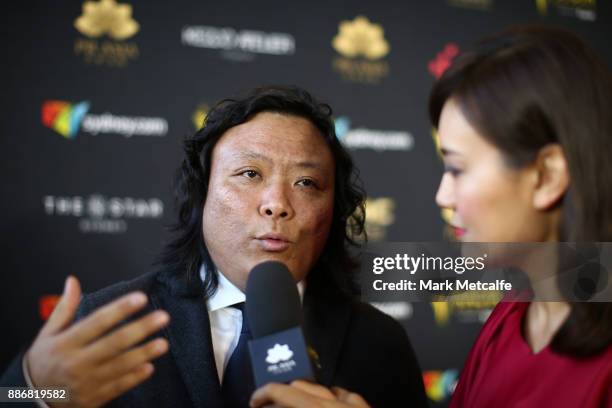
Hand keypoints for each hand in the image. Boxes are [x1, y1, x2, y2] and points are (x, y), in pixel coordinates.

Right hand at [25, 276, 169, 406]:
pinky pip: (118, 387)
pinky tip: (150, 367)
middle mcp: (77, 362)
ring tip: (163, 343)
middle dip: (140, 329)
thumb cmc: (45, 359)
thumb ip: (64, 307)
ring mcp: (87, 382)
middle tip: (162, 317)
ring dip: (143, 354)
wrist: (34, 398)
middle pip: (114, 343)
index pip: (97, 322)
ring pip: (120, 366)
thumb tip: (72, 280)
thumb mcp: (48, 333)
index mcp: (66, 343)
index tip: (140, 297)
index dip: (119, 309)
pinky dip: (134, 377)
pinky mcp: (94, 398)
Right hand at [250, 380, 369, 407]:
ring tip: (292, 403)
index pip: (283, 391)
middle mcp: (335, 402)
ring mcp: (353, 404)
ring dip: (304, 394)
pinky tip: (329, 401)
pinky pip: (345, 396)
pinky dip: (331, 397)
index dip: (263, 393)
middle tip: (268, 405)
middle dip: (281, 393)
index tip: (254, 401)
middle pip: (301, 386)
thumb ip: (290, 406)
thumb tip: (274, 405)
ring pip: (324, 389)